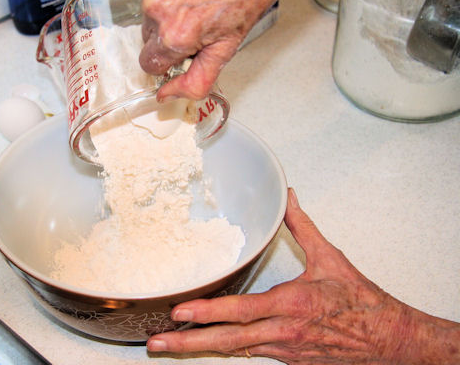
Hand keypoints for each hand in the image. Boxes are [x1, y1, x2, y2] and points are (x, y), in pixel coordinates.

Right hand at [139, 0, 305, 101]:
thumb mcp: (227, 48)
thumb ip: (196, 80)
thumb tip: (167, 95)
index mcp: (175, 36)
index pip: (150, 64)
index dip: (169, 59)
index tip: (184, 49)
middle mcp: (157, 9)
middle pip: (148, 36)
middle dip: (168, 33)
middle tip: (197, 20)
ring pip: (149, 9)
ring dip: (167, 7)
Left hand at [147, 189, 459, 363]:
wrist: (389, 340)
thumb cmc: (362, 303)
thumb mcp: (331, 258)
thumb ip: (303, 226)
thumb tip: (289, 198)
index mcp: (291, 306)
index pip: (242, 311)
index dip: (209, 313)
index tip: (181, 311)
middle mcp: (283, 333)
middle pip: (228, 342)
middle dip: (189, 343)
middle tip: (158, 342)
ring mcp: (284, 351)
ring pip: (235, 352)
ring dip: (201, 350)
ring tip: (171, 347)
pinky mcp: (288, 359)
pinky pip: (251, 354)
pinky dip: (227, 350)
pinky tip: (207, 347)